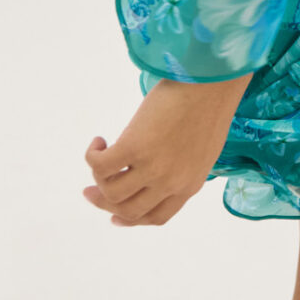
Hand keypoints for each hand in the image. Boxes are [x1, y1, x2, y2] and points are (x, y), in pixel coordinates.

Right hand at [82, 71, 252, 228]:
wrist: (210, 80)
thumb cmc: (208, 102)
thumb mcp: (200, 148)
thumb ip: (181, 164)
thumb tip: (156, 163)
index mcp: (189, 185)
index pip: (156, 217)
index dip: (131, 219)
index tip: (113, 215)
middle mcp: (170, 183)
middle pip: (129, 210)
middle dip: (105, 203)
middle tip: (89, 190)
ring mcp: (152, 168)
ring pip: (112, 192)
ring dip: (98, 178)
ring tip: (100, 154)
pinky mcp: (135, 147)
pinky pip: (100, 165)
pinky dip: (92, 155)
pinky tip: (99, 141)